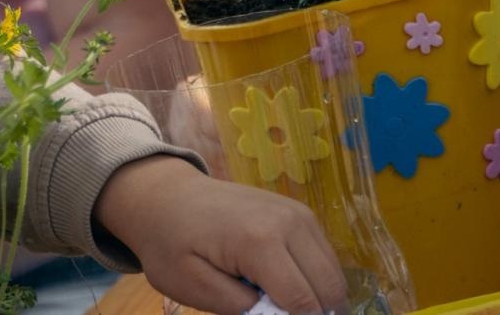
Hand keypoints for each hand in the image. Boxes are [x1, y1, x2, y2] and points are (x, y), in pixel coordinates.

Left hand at [94, 156, 347, 314]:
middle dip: (311, 312)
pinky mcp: (300, 212)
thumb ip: (242, 309)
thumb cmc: (170, 244)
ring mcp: (299, 213)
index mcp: (260, 242)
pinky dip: (312, 276)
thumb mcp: (194, 287)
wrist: (167, 196)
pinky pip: (325, 255)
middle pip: (329, 289)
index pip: (303, 303)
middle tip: (272, 311)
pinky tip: (281, 280)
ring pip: (333, 273)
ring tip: (275, 298)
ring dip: (314, 295)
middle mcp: (290, 222)